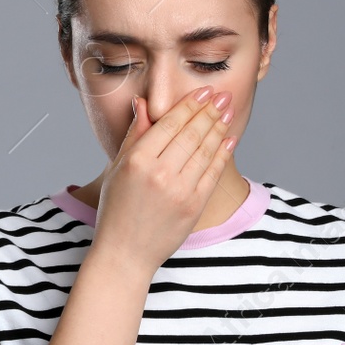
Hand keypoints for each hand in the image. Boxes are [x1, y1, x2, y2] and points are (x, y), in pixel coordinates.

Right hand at [88, 87, 237, 274]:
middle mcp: (159, 174)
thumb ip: (135, 136)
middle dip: (210, 111)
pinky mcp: (194, 206)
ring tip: (227, 111)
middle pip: (191, 133)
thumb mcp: (118, 170)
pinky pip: (212, 173)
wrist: (125, 253)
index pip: (170, 124)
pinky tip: (229, 139)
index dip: (190, 105)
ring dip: (219, 128)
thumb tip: (144, 104)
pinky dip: (222, 154)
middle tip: (223, 95)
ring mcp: (179, 191)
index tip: (204, 91)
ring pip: (205, 150)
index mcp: (137, 161)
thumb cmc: (116, 210)